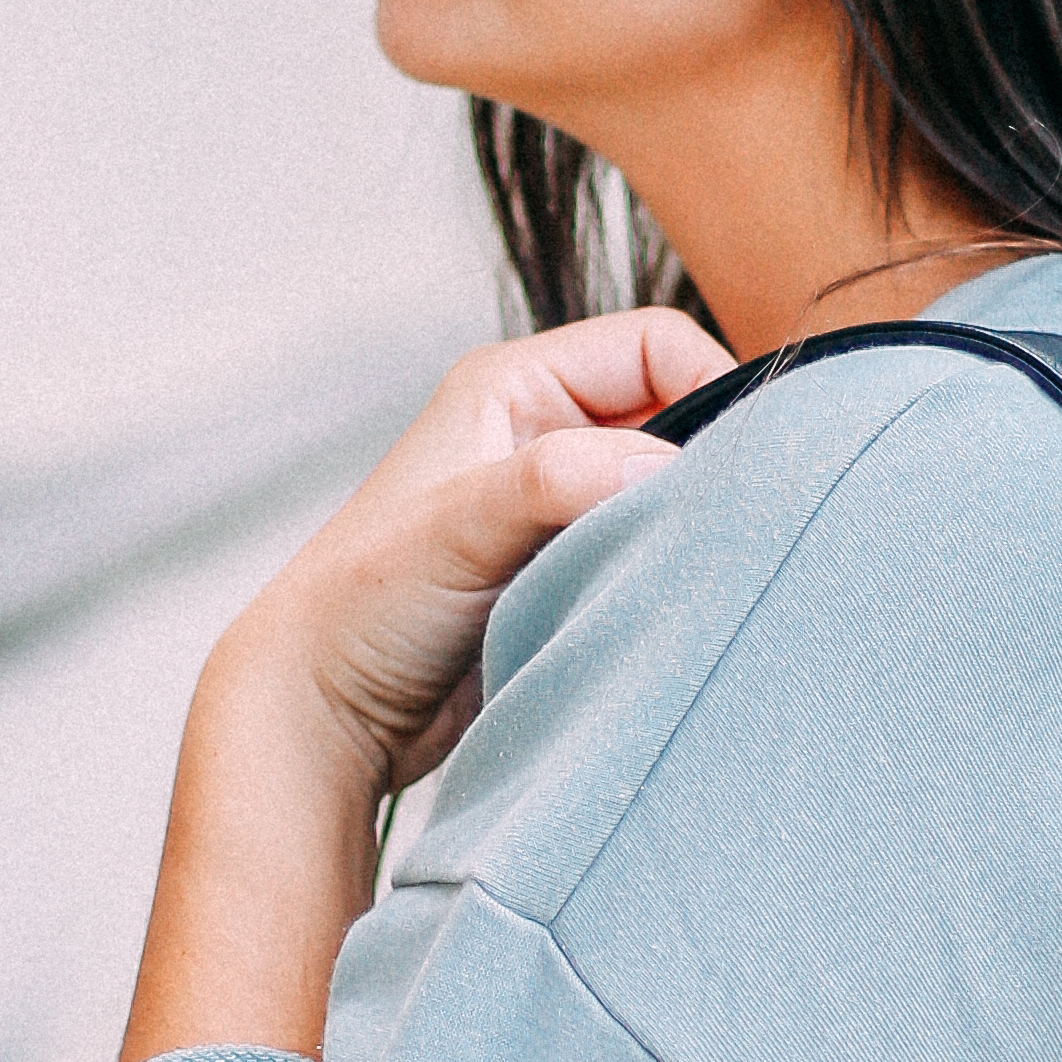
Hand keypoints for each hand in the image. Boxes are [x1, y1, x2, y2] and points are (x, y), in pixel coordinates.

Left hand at [115, 311, 730, 1061]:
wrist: (321, 714)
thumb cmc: (363, 607)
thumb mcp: (461, 525)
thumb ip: (560, 481)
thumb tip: (670, 473)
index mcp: (514, 386)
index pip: (660, 347)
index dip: (714, 391)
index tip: (740, 469)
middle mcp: (539, 434)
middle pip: (676, 417)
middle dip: (710, 466)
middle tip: (732, 529)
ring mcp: (556, 507)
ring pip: (668, 493)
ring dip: (688, 530)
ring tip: (696, 575)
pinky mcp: (567, 573)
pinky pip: (650, 555)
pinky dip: (669, 576)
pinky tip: (671, 612)